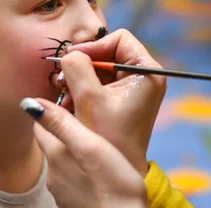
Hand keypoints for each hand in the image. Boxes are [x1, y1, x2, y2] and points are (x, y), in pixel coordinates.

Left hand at [25, 98, 147, 207]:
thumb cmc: (114, 185)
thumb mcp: (90, 146)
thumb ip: (60, 124)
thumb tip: (28, 102)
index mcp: (56, 155)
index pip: (41, 125)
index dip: (53, 110)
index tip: (73, 102)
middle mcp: (53, 174)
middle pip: (52, 143)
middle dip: (64, 130)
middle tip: (88, 119)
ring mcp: (62, 192)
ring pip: (63, 162)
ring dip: (73, 151)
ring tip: (96, 143)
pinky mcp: (73, 203)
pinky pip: (72, 180)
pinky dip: (80, 170)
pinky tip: (97, 169)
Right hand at [59, 29, 166, 175]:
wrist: (118, 171)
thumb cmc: (109, 137)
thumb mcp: (89, 98)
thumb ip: (77, 67)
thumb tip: (69, 53)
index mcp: (147, 71)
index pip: (119, 39)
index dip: (93, 46)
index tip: (72, 59)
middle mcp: (144, 77)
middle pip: (108, 52)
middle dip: (83, 65)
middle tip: (63, 78)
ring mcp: (133, 89)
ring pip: (100, 69)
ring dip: (79, 79)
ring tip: (65, 94)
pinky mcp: (122, 100)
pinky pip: (100, 84)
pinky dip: (83, 90)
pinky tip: (71, 103)